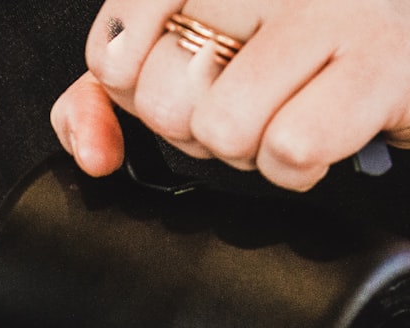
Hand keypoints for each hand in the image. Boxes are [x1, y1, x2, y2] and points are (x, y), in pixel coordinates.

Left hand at [52, 0, 409, 190]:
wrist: (405, 53)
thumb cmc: (293, 56)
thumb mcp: (188, 57)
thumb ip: (115, 91)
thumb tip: (92, 152)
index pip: (113, 49)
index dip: (135, 92)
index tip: (182, 80)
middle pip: (164, 100)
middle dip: (198, 128)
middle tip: (249, 101)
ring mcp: (329, 7)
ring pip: (223, 127)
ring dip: (251, 150)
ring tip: (286, 115)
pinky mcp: (382, 59)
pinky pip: (290, 147)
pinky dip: (298, 168)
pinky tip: (322, 137)